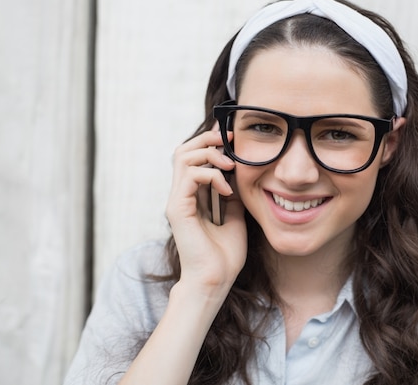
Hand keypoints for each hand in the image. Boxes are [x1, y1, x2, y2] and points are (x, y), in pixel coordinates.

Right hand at [165, 129, 245, 293]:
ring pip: (183, 157)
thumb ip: (232, 195)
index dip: (210, 142)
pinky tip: (227, 191)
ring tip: (230, 167)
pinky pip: (189, 177)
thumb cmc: (224, 255)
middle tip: (229, 141)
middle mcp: (181, 195)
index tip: (232, 138)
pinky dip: (211, 176)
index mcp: (193, 195)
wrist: (215, 280)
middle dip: (207, 139)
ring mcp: (177, 201)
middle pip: (183, 150)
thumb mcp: (235, 216)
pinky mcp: (177, 209)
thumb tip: (239, 177)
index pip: (194, 157)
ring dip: (210, 155)